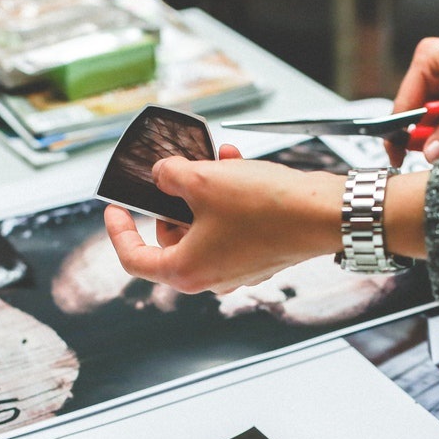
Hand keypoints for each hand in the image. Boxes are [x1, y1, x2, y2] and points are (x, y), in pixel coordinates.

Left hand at [105, 145, 342, 293]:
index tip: (115, 210)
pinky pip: (230, 226)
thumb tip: (162, 175)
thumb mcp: (203, 180)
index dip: (118, 231)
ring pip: (203, 227)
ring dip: (205, 192)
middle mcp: (211, 278)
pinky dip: (228, 199)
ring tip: (216, 160)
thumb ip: (169, 175)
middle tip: (177, 173)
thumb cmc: (267, 208)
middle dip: (173, 200)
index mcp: (187, 271)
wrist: (323, 214)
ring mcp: (237, 269)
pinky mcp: (259, 256)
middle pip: (171, 238)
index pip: (134, 259)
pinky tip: (237, 167)